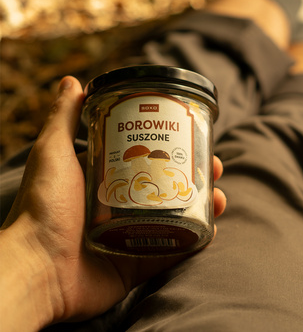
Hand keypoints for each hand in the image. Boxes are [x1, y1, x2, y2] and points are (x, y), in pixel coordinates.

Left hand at [0, 76, 225, 329]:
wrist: (35, 270)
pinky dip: (197, 239)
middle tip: (216, 167)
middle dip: (198, 175)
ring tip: (218, 197)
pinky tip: (212, 226)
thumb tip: (72, 81)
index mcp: (108, 179)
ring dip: (204, 204)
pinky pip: (176, 250)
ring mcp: (134, 234)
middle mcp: (124, 205)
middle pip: (171, 184)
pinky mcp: (140, 262)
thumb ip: (63, 117)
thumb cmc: (42, 208)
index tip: (195, 137)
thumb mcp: (53, 153)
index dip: (175, 147)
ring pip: (179, 215)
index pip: (151, 157)